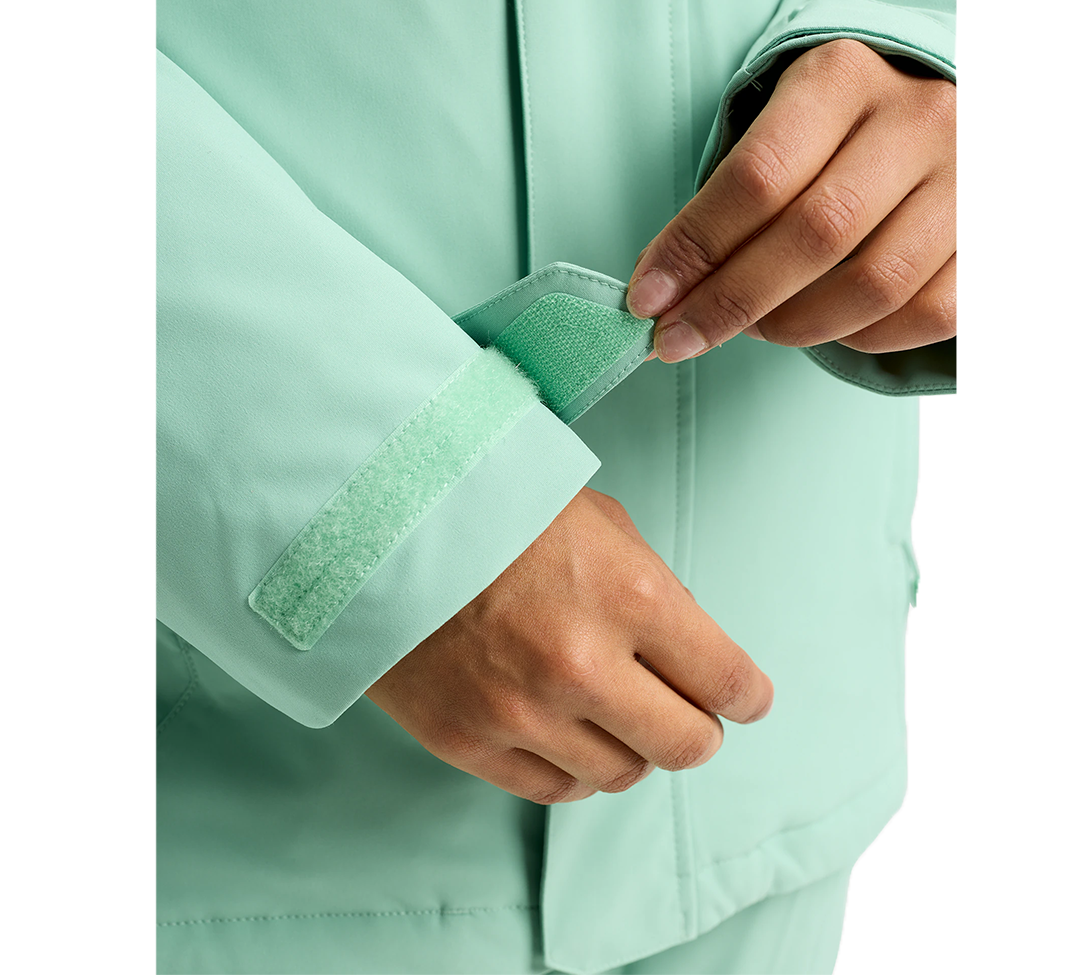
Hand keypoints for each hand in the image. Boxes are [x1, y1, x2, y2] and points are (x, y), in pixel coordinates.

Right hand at [366, 487, 773, 803]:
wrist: (381, 522)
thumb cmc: (498, 509)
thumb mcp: (597, 521)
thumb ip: (655, 590)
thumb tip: (693, 657)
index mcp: (628, 594)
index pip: (726, 681)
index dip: (747, 695)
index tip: (745, 698)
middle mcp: (581, 663)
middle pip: (686, 746)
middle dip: (697, 728)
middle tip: (685, 709)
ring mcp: (522, 711)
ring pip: (622, 774)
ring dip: (631, 745)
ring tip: (610, 708)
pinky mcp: (469, 743)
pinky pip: (555, 789)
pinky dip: (574, 765)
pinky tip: (565, 727)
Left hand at [627, 39, 955, 359]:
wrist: (942, 107)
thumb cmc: (832, 130)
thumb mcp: (778, 127)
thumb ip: (726, 201)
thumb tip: (662, 290)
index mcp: (842, 77)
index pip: (757, 177)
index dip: (694, 247)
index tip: (647, 298)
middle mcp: (918, 119)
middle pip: (815, 235)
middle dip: (730, 302)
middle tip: (678, 337)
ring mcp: (968, 179)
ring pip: (873, 284)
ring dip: (792, 326)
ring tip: (751, 328)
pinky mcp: (996, 237)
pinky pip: (926, 315)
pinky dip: (861, 339)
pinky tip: (823, 329)